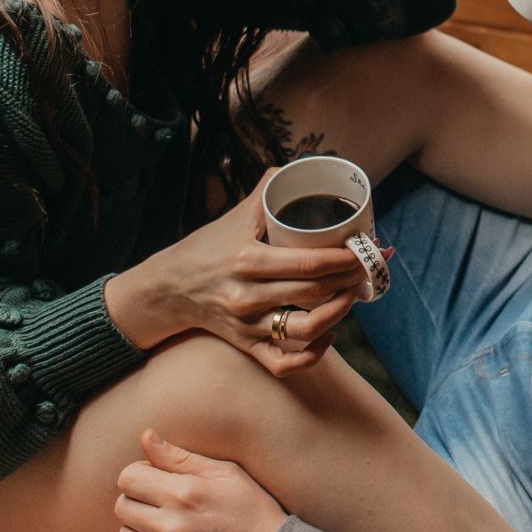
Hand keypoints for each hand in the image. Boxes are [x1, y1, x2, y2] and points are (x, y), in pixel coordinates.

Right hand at [105, 169, 366, 375]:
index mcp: (247, 260)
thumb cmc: (205, 249)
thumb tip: (299, 170)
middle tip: (365, 268)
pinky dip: (312, 353)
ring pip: (305, 330)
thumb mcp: (232, 218)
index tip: (363, 248)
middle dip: (348, 281)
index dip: (343, 259)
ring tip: (350, 296)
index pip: (308, 264)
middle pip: (314, 294)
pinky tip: (328, 334)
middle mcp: (247, 297)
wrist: (167, 290)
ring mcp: (247, 326)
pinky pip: (284, 362)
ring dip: (338, 314)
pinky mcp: (246, 346)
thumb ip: (267, 193)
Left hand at [115, 429, 284, 531]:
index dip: (140, 473)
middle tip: (161, 502)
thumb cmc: (252, 511)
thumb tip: (146, 435)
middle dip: (137, 499)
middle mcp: (171, 527)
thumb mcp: (225, 474)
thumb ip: (179, 456)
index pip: (128, 477)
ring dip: (141, 527)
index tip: (156, 478)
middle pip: (122, 506)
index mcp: (184, 493)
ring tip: (169, 525)